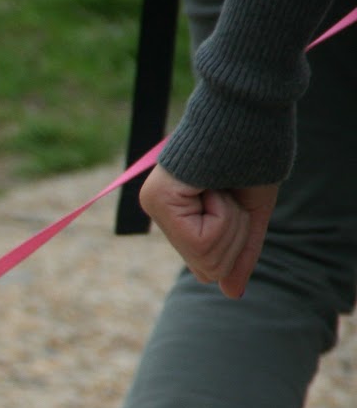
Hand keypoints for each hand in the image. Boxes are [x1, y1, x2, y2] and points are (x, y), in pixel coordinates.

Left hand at [138, 165, 278, 298]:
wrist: (249, 114)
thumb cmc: (251, 156)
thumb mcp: (249, 214)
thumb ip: (239, 254)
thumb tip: (230, 294)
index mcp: (178, 215)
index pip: (208, 266)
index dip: (237, 242)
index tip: (235, 201)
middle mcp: (158, 211)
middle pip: (207, 267)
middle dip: (235, 232)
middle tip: (229, 192)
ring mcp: (155, 206)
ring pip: (207, 257)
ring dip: (231, 220)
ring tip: (221, 185)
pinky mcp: (158, 200)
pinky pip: (203, 239)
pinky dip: (224, 214)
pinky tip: (213, 185)